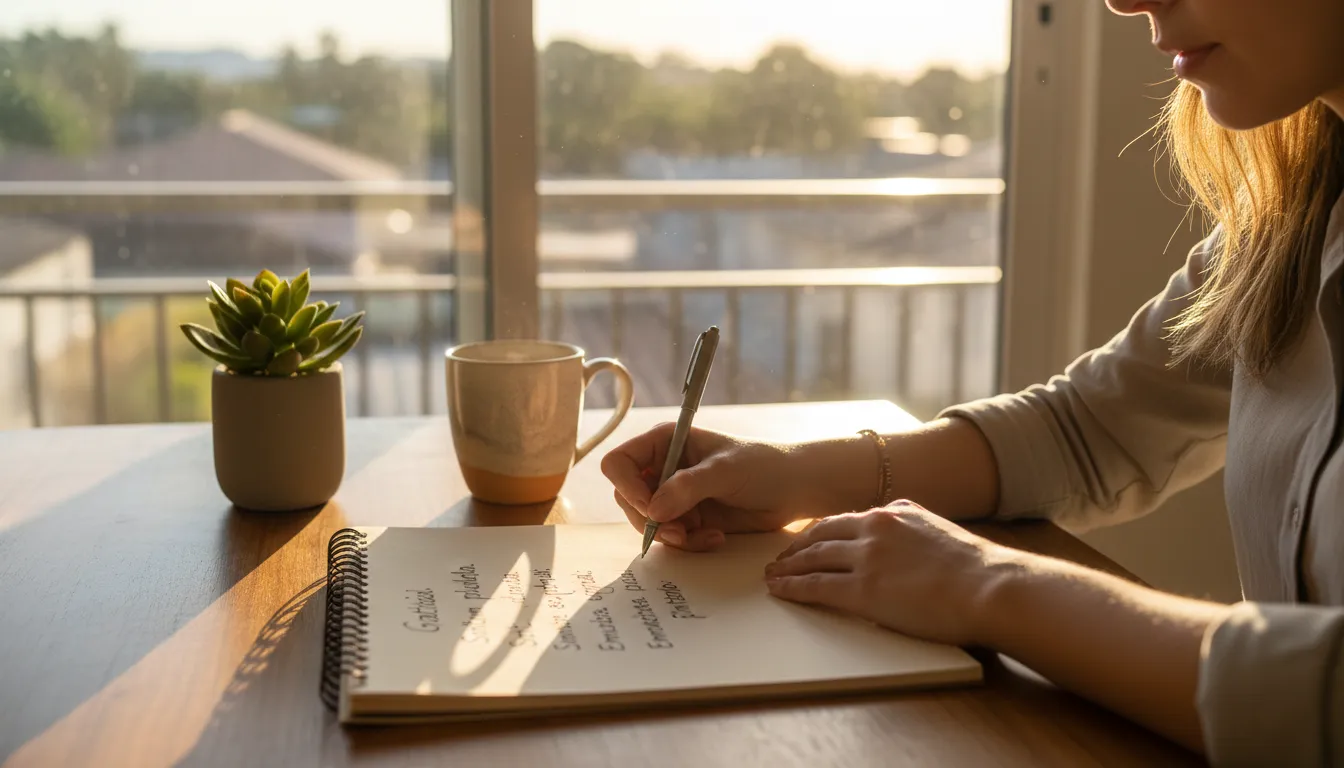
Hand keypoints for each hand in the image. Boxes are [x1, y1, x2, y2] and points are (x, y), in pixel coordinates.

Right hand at [601, 424, 806, 551]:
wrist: (795, 489)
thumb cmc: (764, 465)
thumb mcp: (725, 471)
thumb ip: (688, 487)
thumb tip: (653, 510)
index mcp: (665, 442)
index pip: (620, 462)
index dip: (626, 485)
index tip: (649, 506)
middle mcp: (664, 468)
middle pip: (627, 498)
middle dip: (649, 519)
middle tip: (677, 532)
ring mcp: (675, 496)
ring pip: (648, 523)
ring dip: (671, 535)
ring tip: (700, 535)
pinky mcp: (689, 519)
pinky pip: (672, 538)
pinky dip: (689, 543)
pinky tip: (715, 537)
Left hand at [764, 501, 1015, 646]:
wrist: (990, 587)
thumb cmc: (976, 568)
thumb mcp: (937, 527)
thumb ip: (911, 522)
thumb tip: (898, 516)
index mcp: (893, 513)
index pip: (844, 520)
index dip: (820, 532)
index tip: (806, 540)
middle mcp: (874, 528)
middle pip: (820, 535)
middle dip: (796, 548)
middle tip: (779, 559)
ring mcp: (866, 558)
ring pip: (813, 558)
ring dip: (787, 567)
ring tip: (772, 576)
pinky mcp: (863, 590)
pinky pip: (815, 586)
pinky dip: (792, 588)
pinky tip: (780, 591)